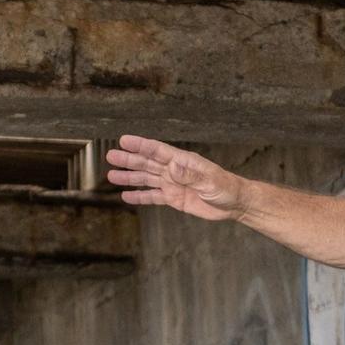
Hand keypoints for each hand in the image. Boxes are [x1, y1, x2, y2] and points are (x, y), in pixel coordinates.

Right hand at [106, 135, 244, 221]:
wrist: (234, 204)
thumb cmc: (226, 188)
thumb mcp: (210, 181)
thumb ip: (190, 174)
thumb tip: (172, 167)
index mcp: (183, 161)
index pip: (157, 151)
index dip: (140, 145)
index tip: (124, 140)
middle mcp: (174, 170)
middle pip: (147, 163)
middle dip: (129, 160)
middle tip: (110, 156)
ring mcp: (172, 184)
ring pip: (146, 179)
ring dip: (130, 177)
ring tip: (111, 175)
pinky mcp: (173, 198)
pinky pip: (153, 197)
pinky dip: (139, 196)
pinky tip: (126, 196)